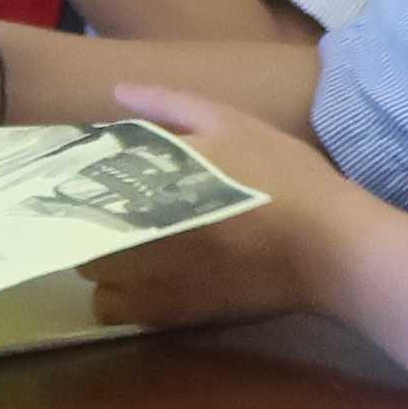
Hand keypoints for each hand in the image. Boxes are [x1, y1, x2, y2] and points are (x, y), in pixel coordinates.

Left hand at [82, 86, 347, 328]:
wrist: (327, 246)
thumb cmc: (282, 177)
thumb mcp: (231, 123)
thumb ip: (168, 106)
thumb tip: (117, 92)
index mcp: (145, 183)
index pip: (85, 181)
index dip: (79, 179)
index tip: (88, 173)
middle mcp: (136, 236)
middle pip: (80, 231)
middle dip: (89, 219)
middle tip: (114, 207)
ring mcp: (151, 281)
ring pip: (93, 277)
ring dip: (102, 260)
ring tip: (129, 245)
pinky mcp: (171, 315)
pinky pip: (118, 312)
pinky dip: (122, 297)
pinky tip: (150, 278)